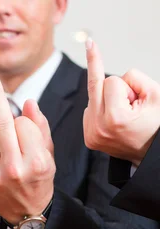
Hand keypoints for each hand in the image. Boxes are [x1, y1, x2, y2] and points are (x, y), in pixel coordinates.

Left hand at [0, 73, 54, 224]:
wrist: (27, 213)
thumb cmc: (40, 177)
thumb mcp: (49, 154)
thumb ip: (39, 127)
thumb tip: (28, 102)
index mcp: (36, 163)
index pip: (22, 124)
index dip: (22, 121)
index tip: (9, 99)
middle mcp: (15, 170)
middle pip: (1, 125)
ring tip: (6, 154)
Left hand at [83, 39, 159, 165]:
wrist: (151, 153)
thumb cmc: (156, 124)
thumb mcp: (156, 95)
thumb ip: (135, 78)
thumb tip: (108, 76)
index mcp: (115, 118)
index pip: (111, 81)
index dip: (128, 86)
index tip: (130, 88)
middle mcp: (98, 127)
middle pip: (96, 86)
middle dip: (114, 87)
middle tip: (103, 64)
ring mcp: (91, 135)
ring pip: (92, 98)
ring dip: (108, 101)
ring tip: (125, 116)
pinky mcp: (88, 138)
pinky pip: (89, 111)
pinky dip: (102, 111)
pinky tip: (115, 121)